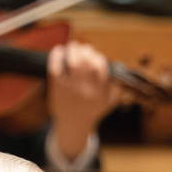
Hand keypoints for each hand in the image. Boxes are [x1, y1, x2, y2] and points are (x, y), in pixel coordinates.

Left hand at [47, 41, 117, 163]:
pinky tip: (59, 51)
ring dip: (74, 50)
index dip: (97, 57)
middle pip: (87, 62)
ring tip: (73, 47)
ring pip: (73, 63)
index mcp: (100, 92)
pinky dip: (57, 55)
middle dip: (86, 50)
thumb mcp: (109, 101)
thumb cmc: (91, 109)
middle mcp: (86, 90)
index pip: (101, 67)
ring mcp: (71, 89)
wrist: (73, 125)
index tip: (95, 57)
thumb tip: (116, 71)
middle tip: (84, 49)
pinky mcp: (57, 88)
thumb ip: (115, 86)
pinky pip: (55, 68)